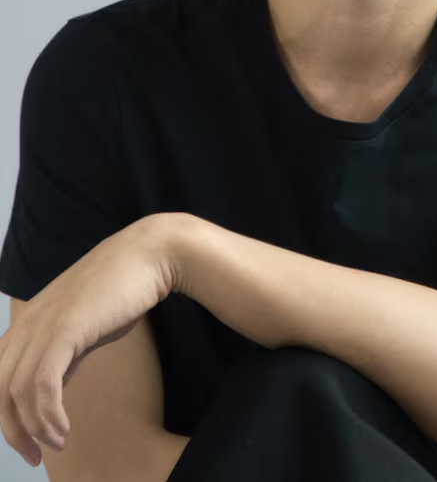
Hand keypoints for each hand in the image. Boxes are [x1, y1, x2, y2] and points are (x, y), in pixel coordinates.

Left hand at [0, 214, 172, 467]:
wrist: (149, 255)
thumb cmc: (123, 287)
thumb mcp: (85, 326)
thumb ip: (63, 353)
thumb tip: (50, 388)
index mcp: (29, 320)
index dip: (5, 414)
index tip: (29, 441)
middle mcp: (28, 321)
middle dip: (13, 430)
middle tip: (35, 456)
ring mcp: (44, 323)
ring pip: (16, 391)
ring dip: (34, 427)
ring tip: (57, 442)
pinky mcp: (65, 328)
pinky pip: (41, 384)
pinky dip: (47, 415)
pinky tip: (63, 429)